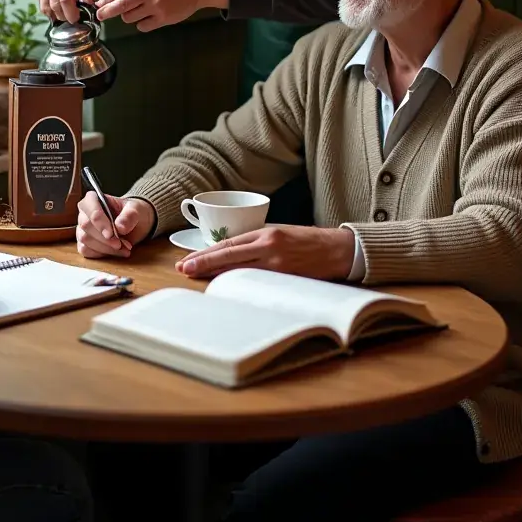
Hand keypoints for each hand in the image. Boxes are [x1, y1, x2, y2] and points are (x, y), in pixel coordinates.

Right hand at [36, 0, 93, 24]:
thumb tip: (88, 10)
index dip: (70, 12)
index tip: (75, 18)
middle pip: (54, 4)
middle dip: (63, 16)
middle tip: (70, 18)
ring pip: (44, 4)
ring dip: (53, 14)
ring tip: (62, 15)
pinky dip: (46, 8)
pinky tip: (54, 8)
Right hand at [76, 192, 155, 259]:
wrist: (135, 224)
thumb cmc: (131, 213)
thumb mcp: (135, 210)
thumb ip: (129, 216)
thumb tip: (120, 227)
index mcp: (93, 199)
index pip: (90, 208)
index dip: (99, 221)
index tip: (111, 234)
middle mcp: (84, 213)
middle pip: (86, 226)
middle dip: (104, 238)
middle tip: (120, 244)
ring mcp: (82, 229)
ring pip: (85, 240)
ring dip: (105, 248)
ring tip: (123, 249)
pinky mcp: (84, 243)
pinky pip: (85, 250)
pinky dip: (101, 254)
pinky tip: (115, 252)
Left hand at [95, 0, 227, 31]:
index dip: (105, 0)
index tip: (97, 6)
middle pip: (120, 7)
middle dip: (107, 12)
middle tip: (101, 15)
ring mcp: (156, 6)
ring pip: (130, 18)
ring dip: (129, 15)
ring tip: (141, 7)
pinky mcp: (164, 18)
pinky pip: (142, 26)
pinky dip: (142, 23)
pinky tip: (149, 15)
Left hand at [175, 225, 355, 280]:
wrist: (338, 250)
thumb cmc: (307, 241)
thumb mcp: (280, 233)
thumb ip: (257, 241)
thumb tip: (231, 252)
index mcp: (266, 234)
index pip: (228, 244)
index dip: (206, 253)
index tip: (188, 260)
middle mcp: (269, 247)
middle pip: (228, 257)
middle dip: (203, 264)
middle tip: (183, 270)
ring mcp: (278, 266)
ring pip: (239, 272)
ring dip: (216, 276)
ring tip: (196, 278)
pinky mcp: (287, 280)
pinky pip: (257, 284)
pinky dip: (240, 286)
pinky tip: (225, 289)